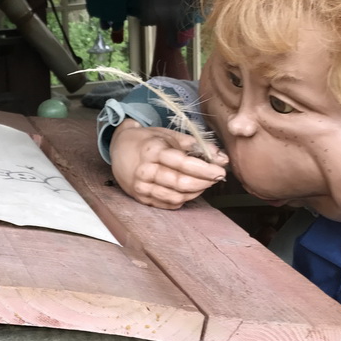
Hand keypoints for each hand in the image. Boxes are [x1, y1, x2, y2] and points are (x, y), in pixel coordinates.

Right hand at [109, 120, 227, 208]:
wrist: (118, 148)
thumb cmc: (147, 141)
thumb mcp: (170, 136)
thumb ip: (197, 146)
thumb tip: (222, 159)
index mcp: (153, 151)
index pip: (184, 164)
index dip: (205, 169)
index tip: (220, 171)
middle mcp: (145, 170)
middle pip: (181, 183)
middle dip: (204, 182)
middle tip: (216, 177)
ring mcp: (141, 186)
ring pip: (176, 197)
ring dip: (195, 192)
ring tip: (204, 183)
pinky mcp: (140, 198)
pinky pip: (168, 204)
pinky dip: (183, 199)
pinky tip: (188, 190)